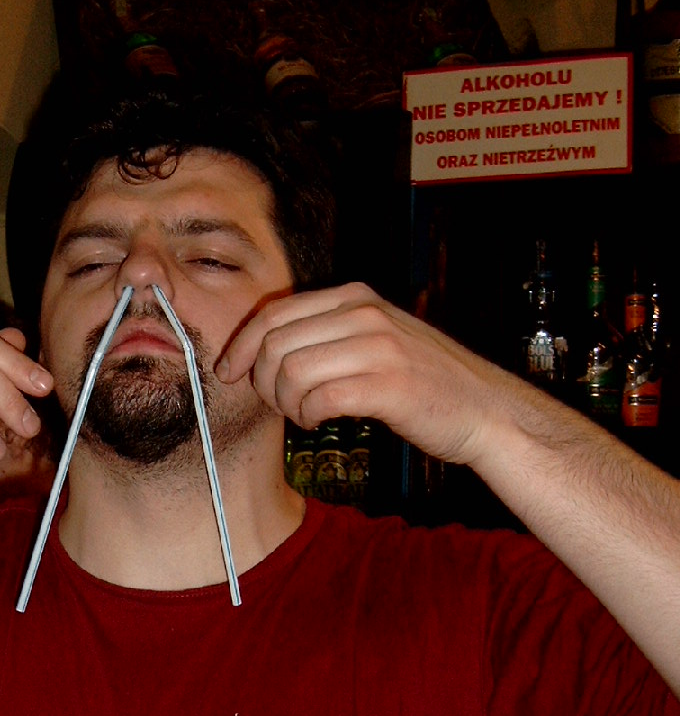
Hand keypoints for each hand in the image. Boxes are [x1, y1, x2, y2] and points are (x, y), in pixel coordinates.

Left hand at [215, 282, 513, 467]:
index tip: (230, 372)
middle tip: (280, 404)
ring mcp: (378, 346)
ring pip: (291, 373)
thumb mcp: (374, 337)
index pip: (274, 312)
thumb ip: (326, 333)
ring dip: (287, 404)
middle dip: (264, 381)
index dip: (242, 346)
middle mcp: (364, 313)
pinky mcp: (387, 384)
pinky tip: (321, 420)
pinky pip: (318, 399)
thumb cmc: (423, 382)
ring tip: (305, 414)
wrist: (485, 411)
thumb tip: (262, 351)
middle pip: (275, 344)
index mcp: (355, 295)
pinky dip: (308, 416)